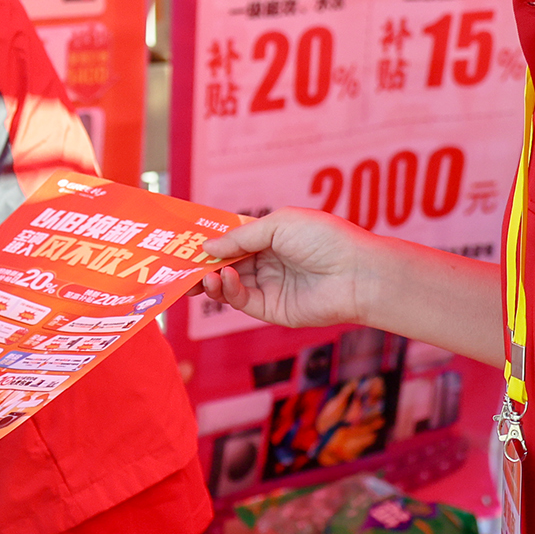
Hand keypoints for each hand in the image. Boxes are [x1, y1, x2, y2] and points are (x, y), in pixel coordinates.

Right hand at [199, 209, 376, 331]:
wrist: (357, 273)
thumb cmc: (325, 238)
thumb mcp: (279, 224)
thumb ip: (241, 237)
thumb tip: (207, 247)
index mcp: (271, 236)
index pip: (232, 239)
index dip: (209, 241)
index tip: (183, 242)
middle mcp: (268, 261)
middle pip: (225, 264)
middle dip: (201, 265)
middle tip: (177, 267)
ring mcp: (269, 286)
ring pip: (229, 285)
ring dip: (211, 279)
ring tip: (201, 276)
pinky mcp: (272, 309)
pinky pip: (242, 300)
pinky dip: (228, 291)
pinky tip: (223, 279)